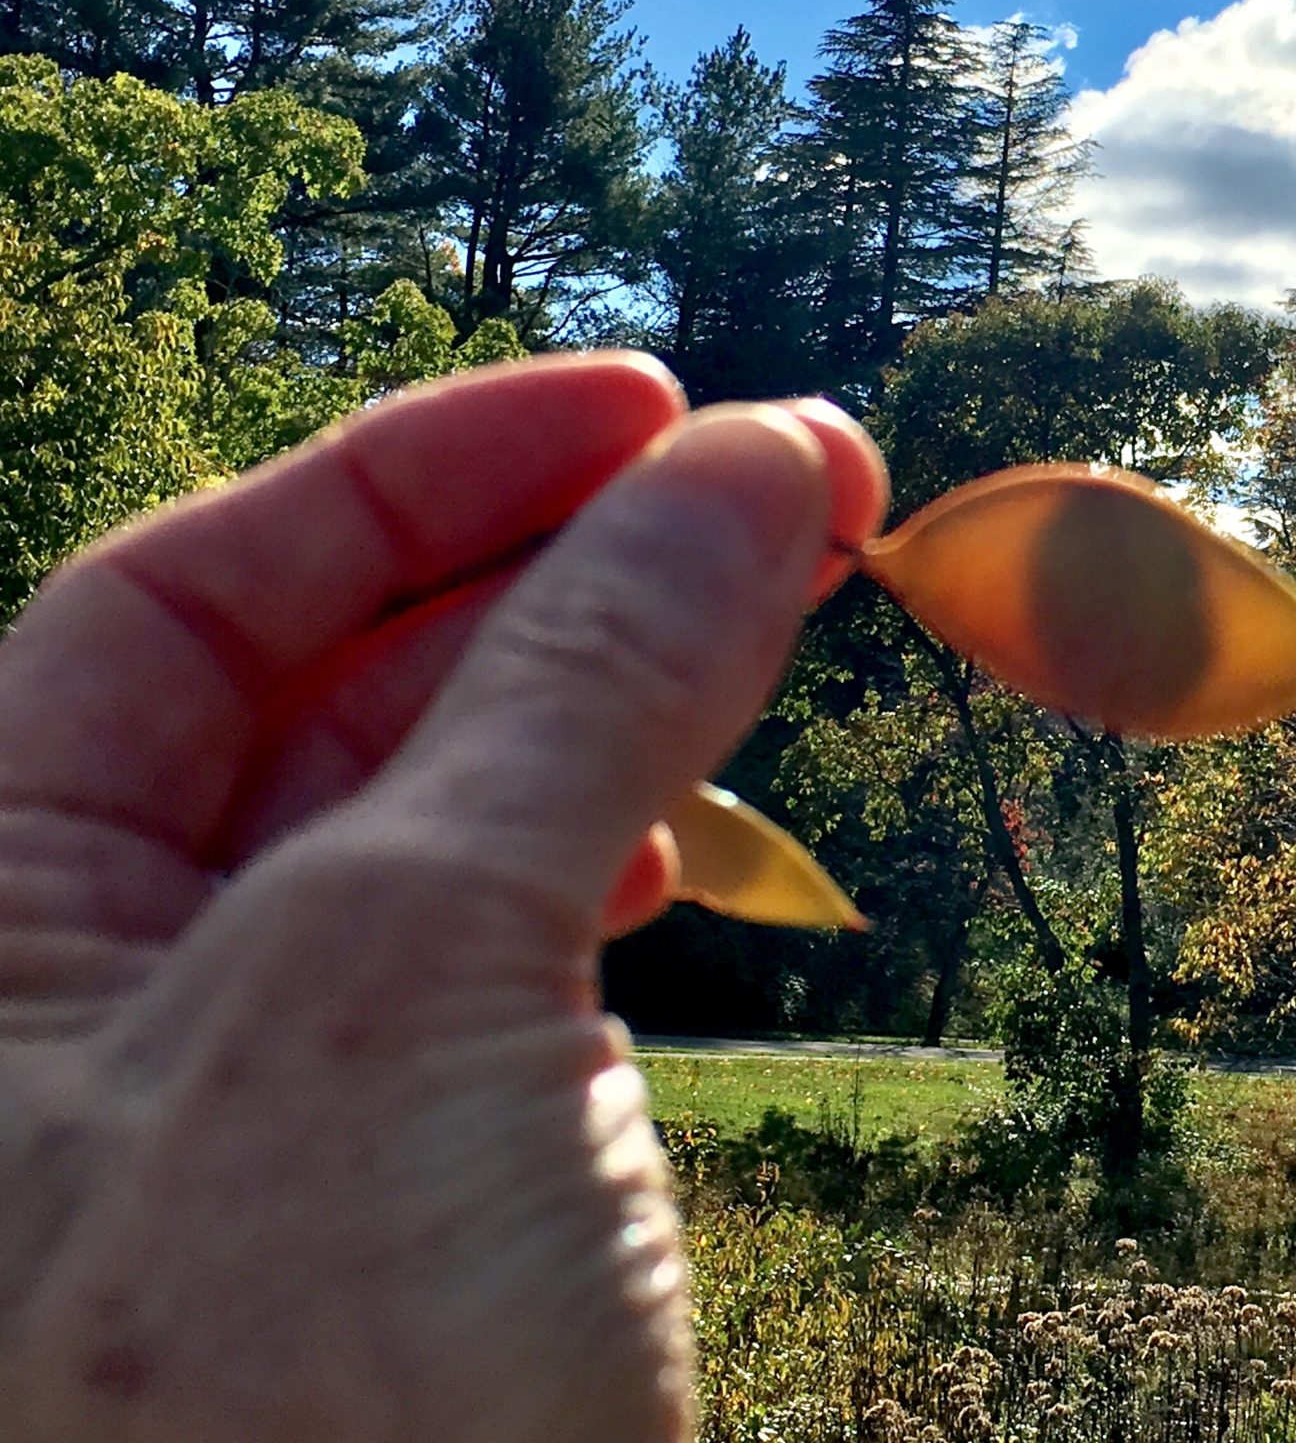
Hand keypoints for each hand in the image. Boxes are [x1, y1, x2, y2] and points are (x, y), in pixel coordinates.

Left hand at [0, 354, 885, 1442]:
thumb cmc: (302, 1410)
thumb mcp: (412, 977)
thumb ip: (573, 684)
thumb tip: (746, 459)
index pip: (173, 604)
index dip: (418, 472)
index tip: (647, 400)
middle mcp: (65, 1019)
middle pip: (301, 701)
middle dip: (545, 573)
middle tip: (777, 489)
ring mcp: (225, 1128)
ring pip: (407, 837)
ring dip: (594, 710)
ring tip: (769, 623)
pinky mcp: (374, 1221)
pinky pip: (468, 980)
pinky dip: (588, 879)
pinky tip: (671, 854)